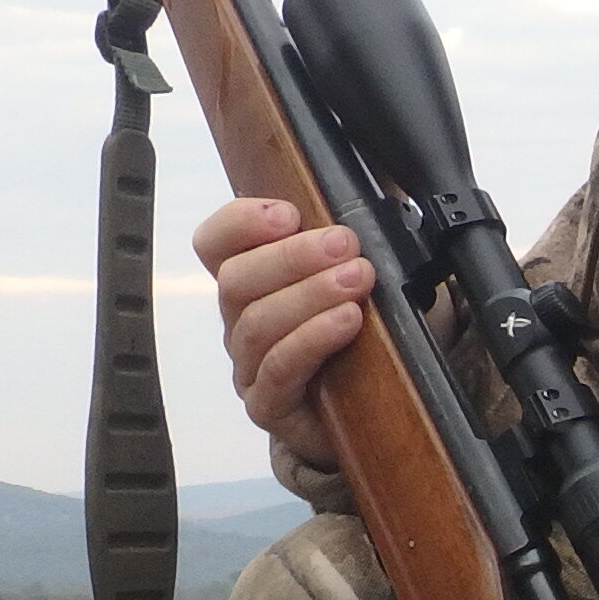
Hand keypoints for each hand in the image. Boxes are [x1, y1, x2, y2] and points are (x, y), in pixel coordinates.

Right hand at [191, 196, 379, 467]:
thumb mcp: (358, 279)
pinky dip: (312, 338)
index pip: (216, 243)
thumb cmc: (361, 340)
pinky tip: (346, 320)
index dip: (240, 222)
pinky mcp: (270, 407)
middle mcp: (239, 323)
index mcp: (252, 283)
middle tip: (345, 244)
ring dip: (309, 294)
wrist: (372, 419)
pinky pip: (278, 369)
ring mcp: (250, 368)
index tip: (287, 212)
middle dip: (292, 255)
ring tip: (356, 279)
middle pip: (236, 280)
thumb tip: (382, 180)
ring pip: (256, 323)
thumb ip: (353, 238)